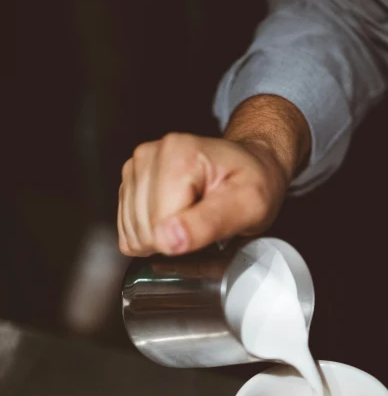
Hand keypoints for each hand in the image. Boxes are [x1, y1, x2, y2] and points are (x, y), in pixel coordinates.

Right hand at [118, 134, 287, 256]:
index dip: (187, 239)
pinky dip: (150, 234)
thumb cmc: (253, 183)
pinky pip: (126, 229)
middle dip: (174, 239)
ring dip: (162, 237)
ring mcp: (136, 166)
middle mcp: (150, 155)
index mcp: (179, 155)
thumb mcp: (249, 207)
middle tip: (204, 221)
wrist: (251, 165)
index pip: (160, 226)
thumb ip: (209, 224)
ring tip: (191, 217)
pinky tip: (174, 219)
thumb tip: (168, 240)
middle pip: (143, 229)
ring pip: (132, 232)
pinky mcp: (130, 180)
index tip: (212, 224)